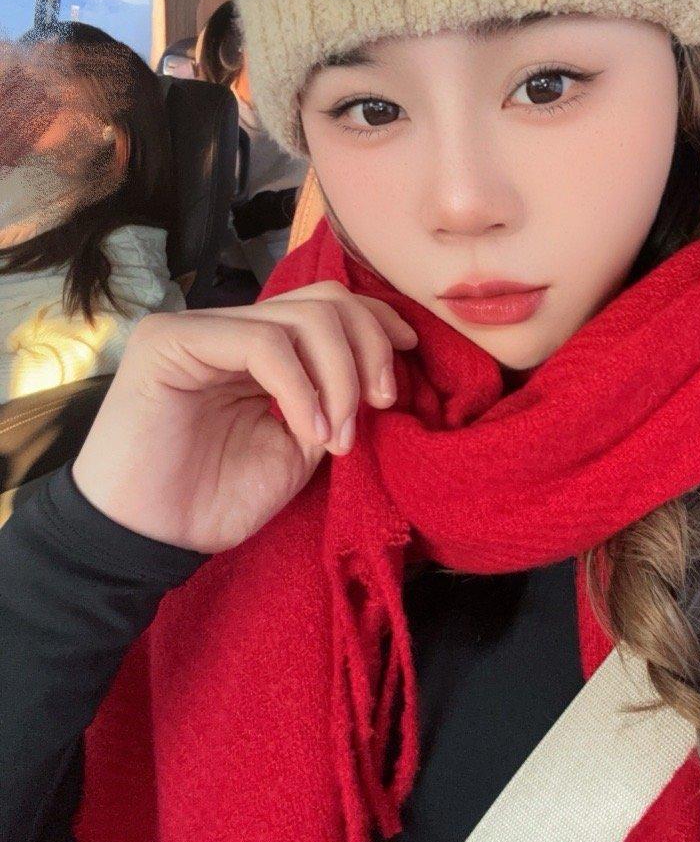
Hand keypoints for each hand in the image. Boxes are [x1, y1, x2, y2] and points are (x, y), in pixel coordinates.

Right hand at [71, 281, 418, 552]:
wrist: (148, 541)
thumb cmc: (214, 501)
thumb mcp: (297, 448)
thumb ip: (333, 403)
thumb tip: (380, 375)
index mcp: (258, 348)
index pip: (327, 305)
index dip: (377, 323)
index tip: (409, 359)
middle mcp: (228, 327)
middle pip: (324, 300)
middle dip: (369, 348)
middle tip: (381, 405)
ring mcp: (197, 328)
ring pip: (301, 318)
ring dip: (339, 378)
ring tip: (339, 438)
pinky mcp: (171, 342)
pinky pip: (263, 343)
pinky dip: (301, 388)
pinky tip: (310, 432)